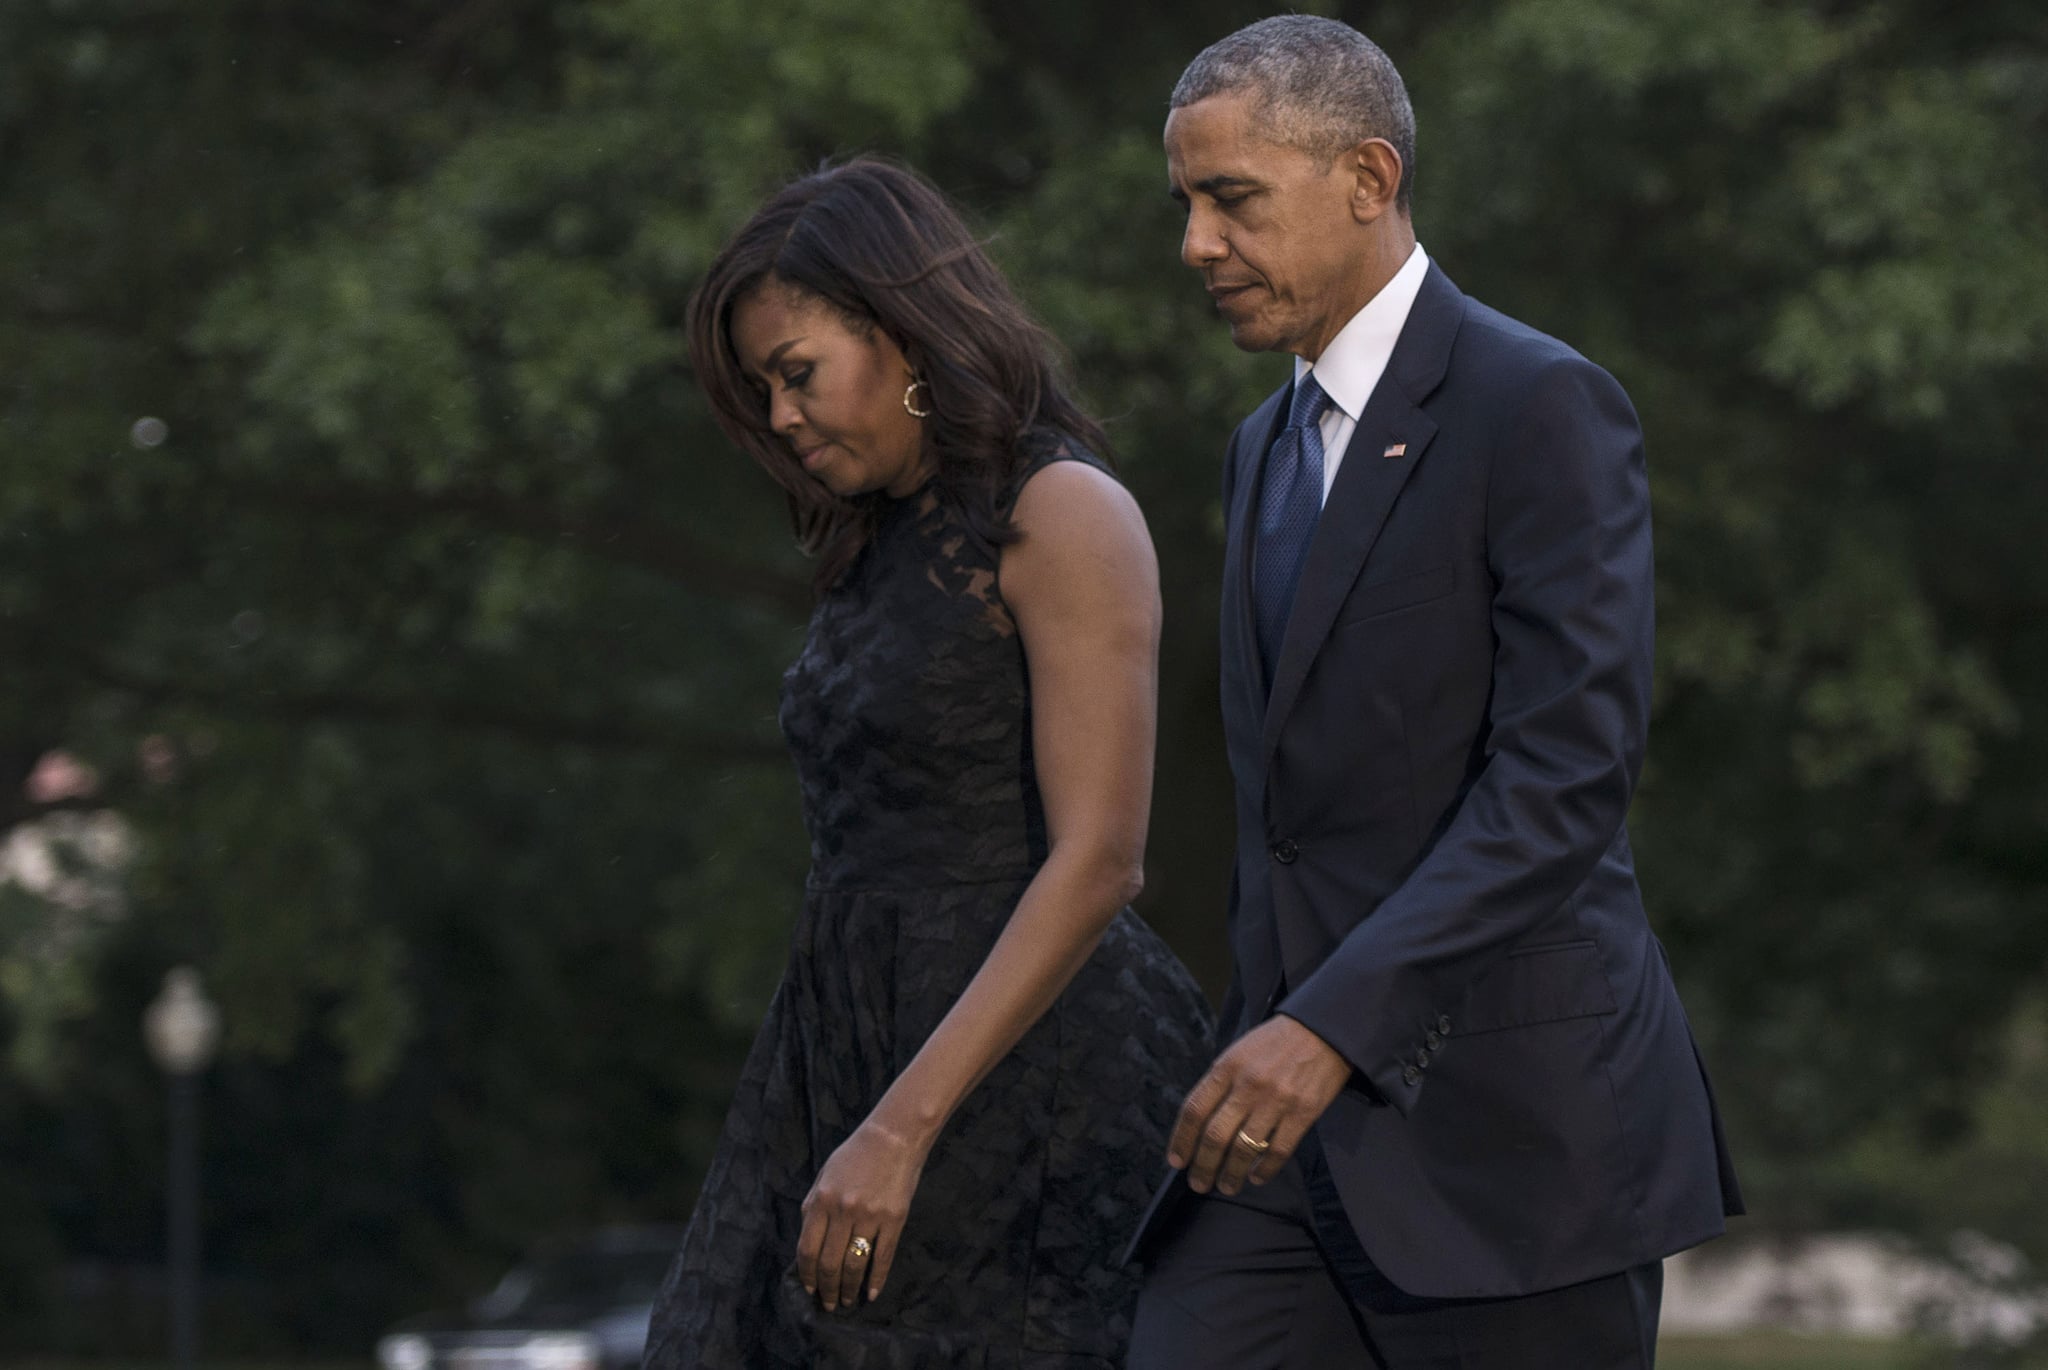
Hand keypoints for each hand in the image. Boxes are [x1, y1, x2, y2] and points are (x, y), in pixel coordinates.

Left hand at [796, 1117, 930, 1310]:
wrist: (894, 1136)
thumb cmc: (855, 1154)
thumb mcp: (824, 1175)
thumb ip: (812, 1207)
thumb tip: (806, 1243)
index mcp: (822, 1200)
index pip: (807, 1249)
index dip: (806, 1275)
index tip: (809, 1289)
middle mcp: (844, 1211)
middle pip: (829, 1263)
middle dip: (826, 1289)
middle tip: (828, 1303)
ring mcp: (871, 1216)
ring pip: (855, 1265)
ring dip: (849, 1289)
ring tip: (847, 1301)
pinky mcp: (894, 1219)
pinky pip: (883, 1257)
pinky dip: (876, 1279)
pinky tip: (871, 1293)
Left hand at [1168, 1014, 1351, 1196]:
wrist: (1322, 1029)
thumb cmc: (1275, 1042)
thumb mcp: (1239, 1051)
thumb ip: (1221, 1083)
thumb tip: (1202, 1122)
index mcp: (1227, 1067)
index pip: (1194, 1110)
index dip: (1181, 1140)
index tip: (1176, 1161)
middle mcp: (1248, 1085)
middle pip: (1215, 1136)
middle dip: (1203, 1166)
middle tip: (1198, 1184)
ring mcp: (1276, 1100)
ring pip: (1244, 1149)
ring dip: (1231, 1174)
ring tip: (1226, 1187)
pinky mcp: (1303, 1113)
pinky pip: (1278, 1151)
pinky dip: (1264, 1170)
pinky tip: (1256, 1178)